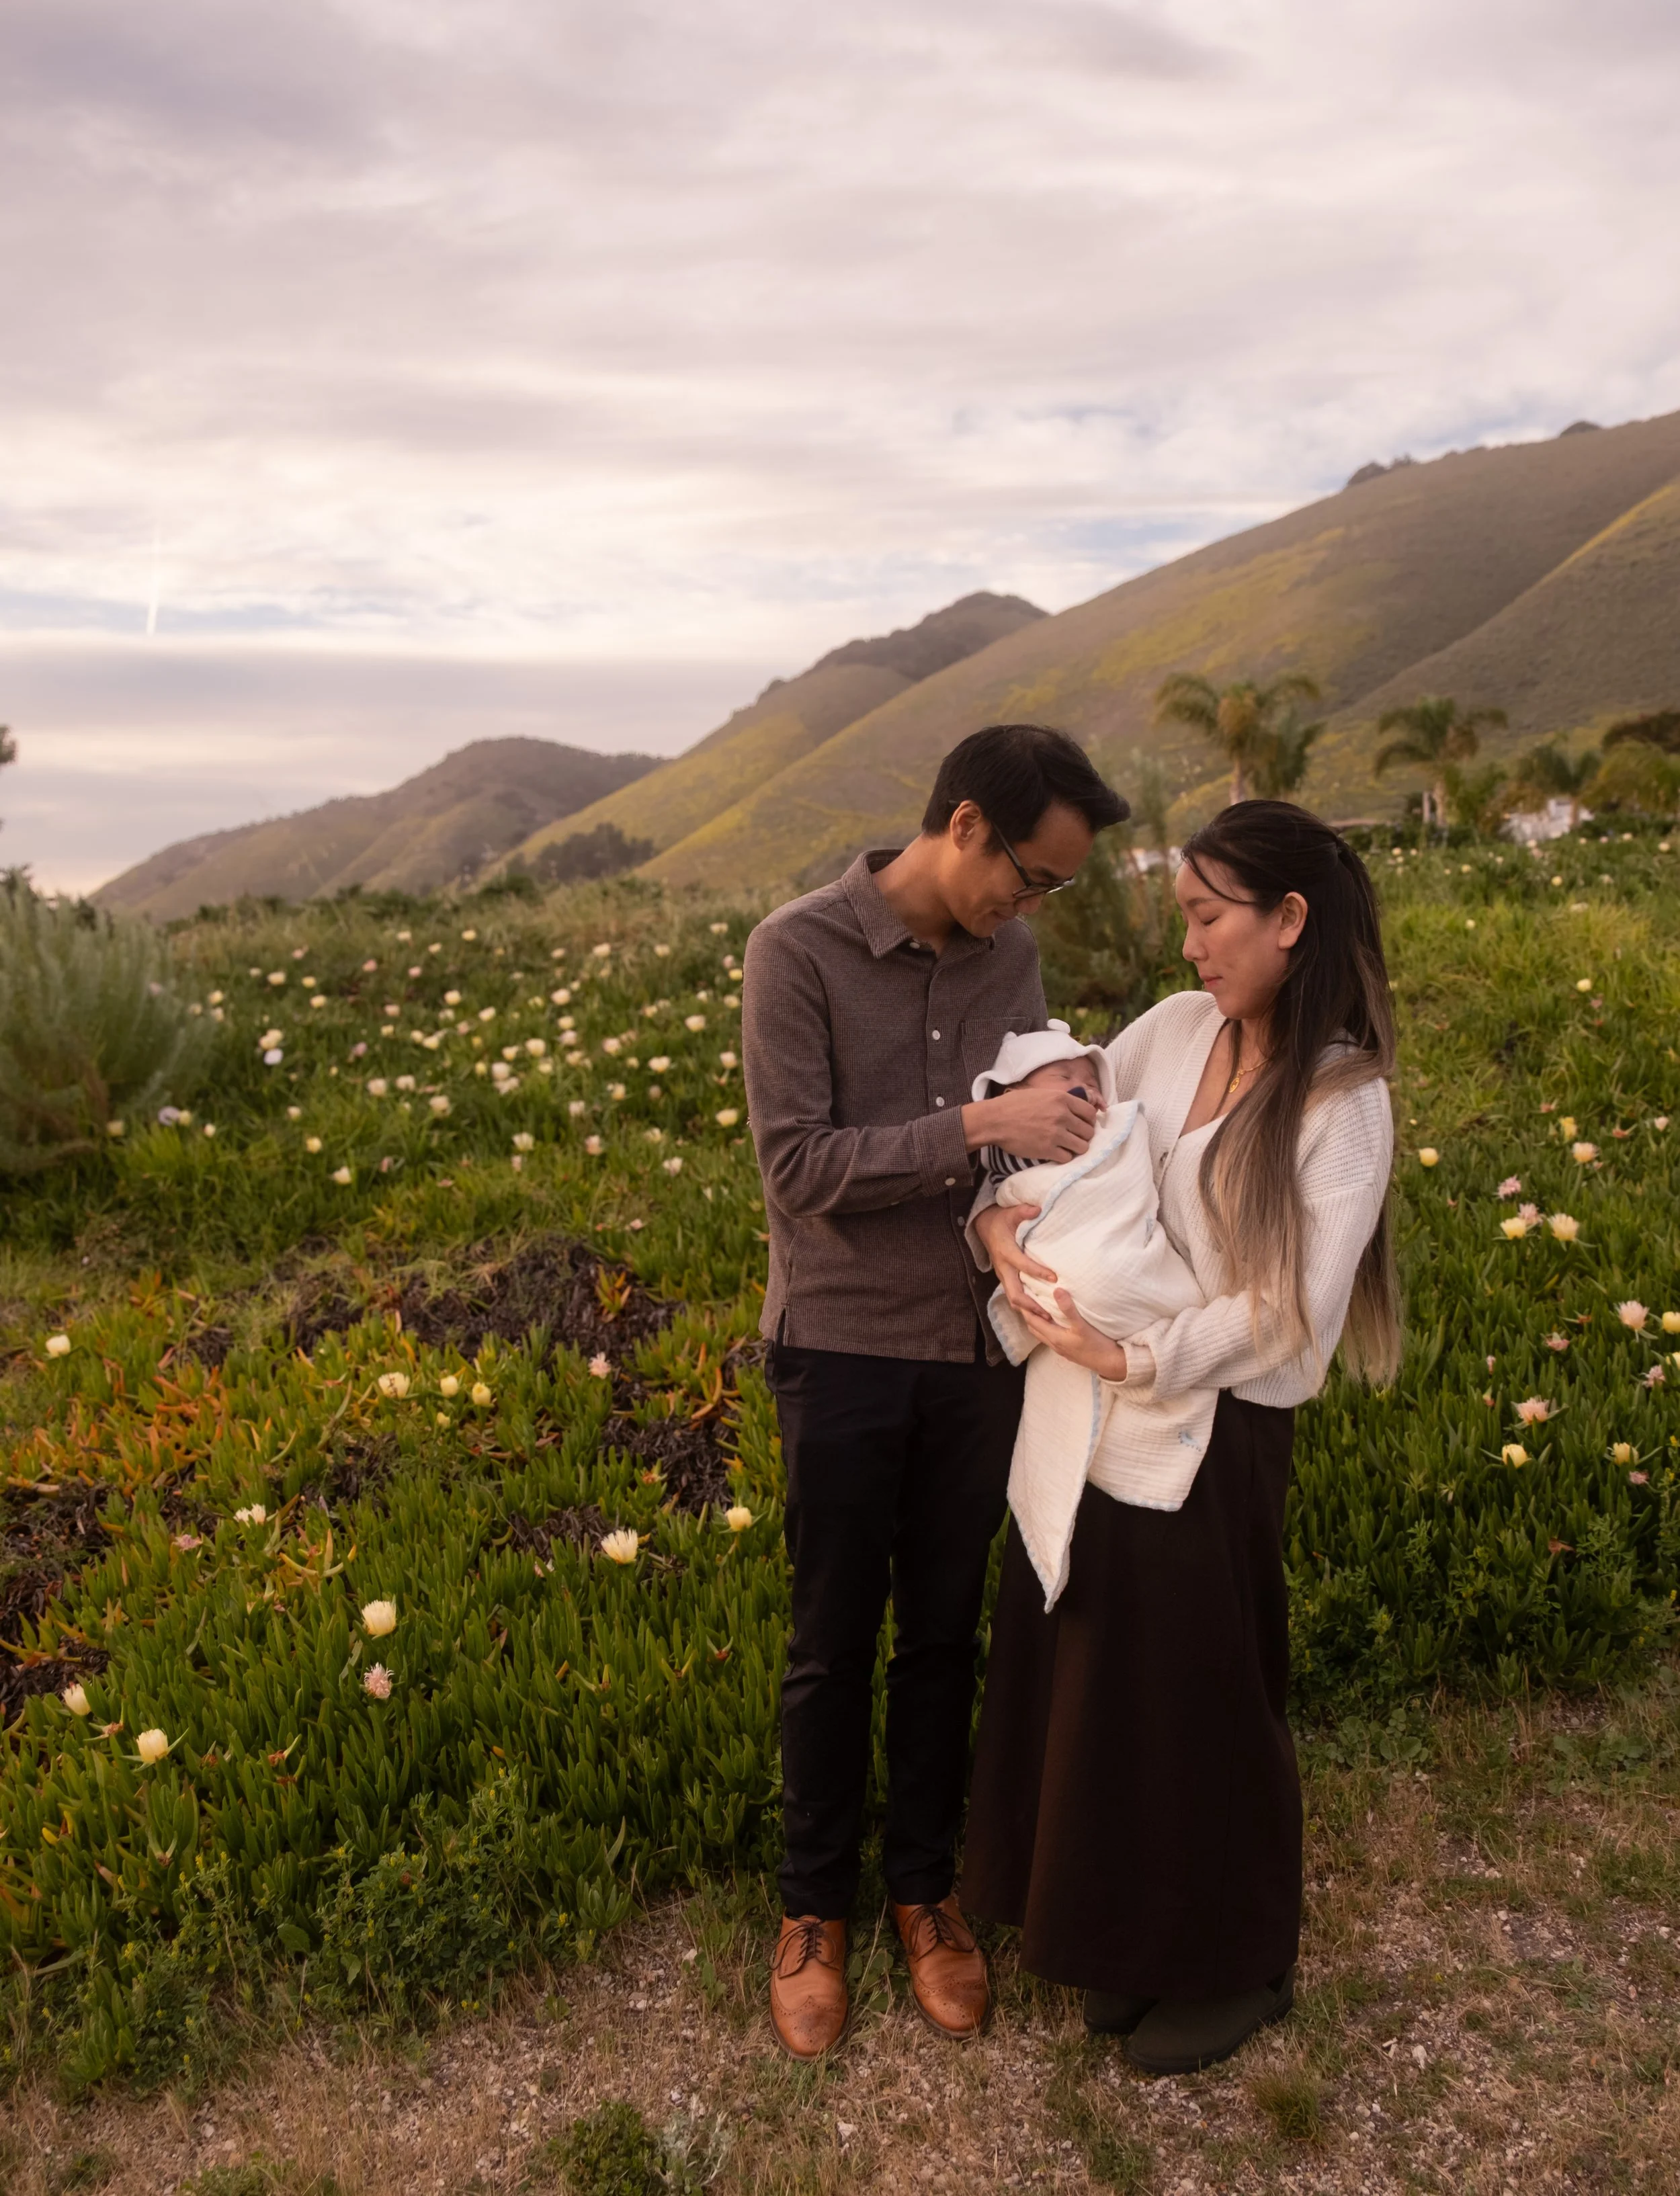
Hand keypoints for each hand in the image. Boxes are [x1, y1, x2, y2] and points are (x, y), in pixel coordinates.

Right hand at [962, 1085, 1097, 1162]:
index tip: (1083, 1125)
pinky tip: (1056, 1153)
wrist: (995, 1120)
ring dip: (1076, 1148)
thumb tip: (1076, 1108)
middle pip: (1088, 1131)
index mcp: (1062, 1099)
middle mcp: (1062, 1115)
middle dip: (1083, 1136)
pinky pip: (1067, 1158)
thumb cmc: (1014, 1105)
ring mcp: (1056, 1133)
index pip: (1090, 1113)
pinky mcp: (1047, 1149)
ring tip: (1067, 1147)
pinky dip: (1063, 1157)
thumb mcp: (1041, 1094)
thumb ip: (1060, 1100)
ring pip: (1082, 1147)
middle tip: (1074, 1138)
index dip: (1089, 1121)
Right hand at [972, 1201, 1056, 1313]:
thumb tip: (1038, 1208)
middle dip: (1031, 1305)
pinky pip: (1014, 1296)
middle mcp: (1003, 1267)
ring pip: (1013, 1299)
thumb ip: (1023, 1211)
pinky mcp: (1006, 1279)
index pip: (1022, 1265)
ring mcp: (1003, 1275)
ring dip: (1029, 1310)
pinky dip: (1026, 1307)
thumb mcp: (1010, 1212)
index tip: (1055, 1278)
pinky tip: (1040, 1312)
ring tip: (1047, 1318)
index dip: (1038, 1272)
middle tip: (1050, 1313)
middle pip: (1014, 1293)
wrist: (984, 1226)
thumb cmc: (1000, 1220)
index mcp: (1005, 1252)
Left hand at [1015, 1289, 1128, 1380]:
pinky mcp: (1067, 1350)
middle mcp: (1054, 1344)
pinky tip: (1054, 1320)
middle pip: (1033, 1328)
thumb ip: (1068, 1309)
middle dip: (1028, 1314)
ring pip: (1041, 1333)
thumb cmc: (1096, 1345)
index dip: (1025, 1308)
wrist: (1110, 1363)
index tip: (1021, 1294)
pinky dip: (1046, 1327)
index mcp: (1054, 1337)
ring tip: (1037, 1307)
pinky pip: (1050, 1337)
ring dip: (1037, 1321)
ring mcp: (1060, 1349)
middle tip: (1026, 1299)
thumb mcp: (1082, 1325)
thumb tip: (1056, 1290)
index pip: (1032, 1321)